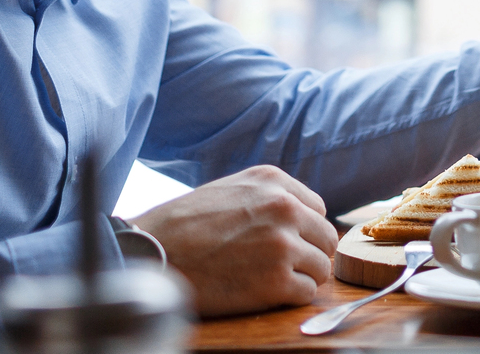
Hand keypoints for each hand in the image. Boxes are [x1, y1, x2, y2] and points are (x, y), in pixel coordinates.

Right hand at [133, 165, 337, 316]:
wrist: (153, 252)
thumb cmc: (185, 223)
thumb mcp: (232, 189)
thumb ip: (270, 196)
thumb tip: (304, 215)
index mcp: (274, 182)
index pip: (319, 210)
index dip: (305, 230)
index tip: (289, 242)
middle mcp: (284, 208)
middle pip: (326, 238)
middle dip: (310, 254)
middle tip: (284, 266)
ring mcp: (282, 245)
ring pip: (321, 267)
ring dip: (301, 277)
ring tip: (270, 279)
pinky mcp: (274, 282)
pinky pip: (306, 293)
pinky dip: (291, 297)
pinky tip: (265, 292)